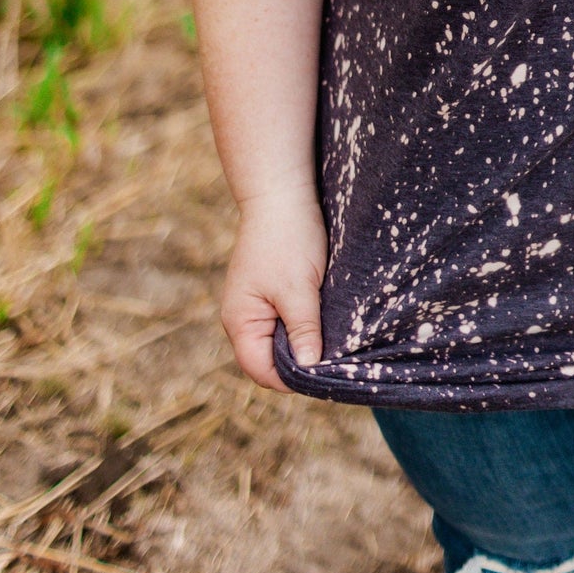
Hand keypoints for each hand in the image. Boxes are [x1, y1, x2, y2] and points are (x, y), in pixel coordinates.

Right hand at [220, 184, 327, 391]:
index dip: (291, 380)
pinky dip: (301, 322)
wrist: (280, 192)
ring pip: (278, 338)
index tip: (325, 377)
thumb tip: (309, 367)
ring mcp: (253, 303)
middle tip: (333, 361)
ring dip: (301, 340)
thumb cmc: (288, 239)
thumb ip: (303, 330)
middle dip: (298, 362)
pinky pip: (282, 319)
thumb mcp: (299, 289)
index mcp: (240, 322)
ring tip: (330, 339)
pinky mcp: (266, 289)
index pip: (261, 371)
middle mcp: (241, 317)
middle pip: (268, 358)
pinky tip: (322, 317)